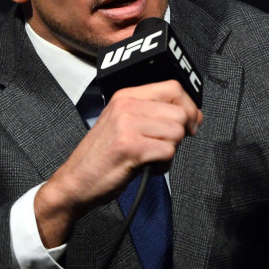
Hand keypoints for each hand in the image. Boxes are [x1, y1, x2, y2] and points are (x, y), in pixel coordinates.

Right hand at [34, 79, 201, 246]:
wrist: (76, 181)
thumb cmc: (102, 156)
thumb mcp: (124, 124)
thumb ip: (154, 115)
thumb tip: (193, 115)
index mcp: (125, 96)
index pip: (173, 87)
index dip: (189, 106)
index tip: (190, 123)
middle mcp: (126, 106)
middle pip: (179, 112)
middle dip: (180, 134)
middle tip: (164, 146)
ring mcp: (127, 125)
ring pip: (176, 133)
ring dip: (170, 151)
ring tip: (151, 157)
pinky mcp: (130, 147)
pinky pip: (168, 152)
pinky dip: (163, 165)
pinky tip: (148, 166)